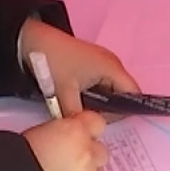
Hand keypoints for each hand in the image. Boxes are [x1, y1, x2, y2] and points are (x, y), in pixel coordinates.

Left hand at [19, 19, 140, 115]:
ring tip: (87, 112)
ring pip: (112, 90)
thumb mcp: (64, 93)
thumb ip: (76, 115)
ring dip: (103, 103)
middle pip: (123, 93)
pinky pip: (103, 84)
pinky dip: (97, 95)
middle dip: (112, 110)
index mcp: (111, 68)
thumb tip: (83, 131)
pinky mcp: (94, 64)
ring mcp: (104, 63)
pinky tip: (83, 102)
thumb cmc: (54, 62)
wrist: (36, 40)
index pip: (133, 93)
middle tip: (95, 121)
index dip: (127, 111)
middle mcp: (112, 64)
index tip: (112, 125)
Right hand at [21, 111, 109, 170]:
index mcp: (73, 130)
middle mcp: (85, 151)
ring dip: (87, 170)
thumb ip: (59, 131)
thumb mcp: (37, 133)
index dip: (88, 127)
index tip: (81, 131)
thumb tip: (62, 135)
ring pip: (98, 170)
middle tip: (70, 156)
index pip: (96, 122)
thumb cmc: (18, 159)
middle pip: (100, 149)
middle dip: (88, 152)